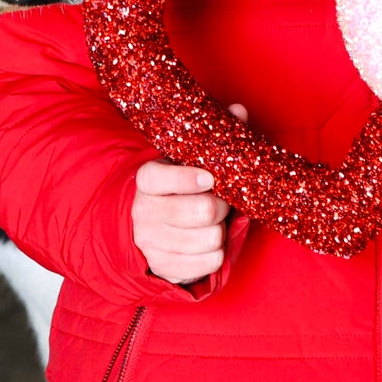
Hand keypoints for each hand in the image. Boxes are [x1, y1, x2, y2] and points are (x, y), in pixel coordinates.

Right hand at [131, 104, 245, 284]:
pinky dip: (218, 252)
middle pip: (202, 211)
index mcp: (146, 180)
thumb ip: (211, 137)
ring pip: (210, 239)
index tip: (209, 177)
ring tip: (215, 221)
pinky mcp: (166, 269)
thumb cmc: (173, 188)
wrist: (142, 228)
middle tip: (224, 199)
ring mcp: (153, 244)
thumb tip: (239, 111)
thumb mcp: (183, 160)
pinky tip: (210, 240)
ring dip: (221, 230)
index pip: (160, 178)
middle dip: (222, 205)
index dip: (187, 178)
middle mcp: (144, 213)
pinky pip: (209, 262)